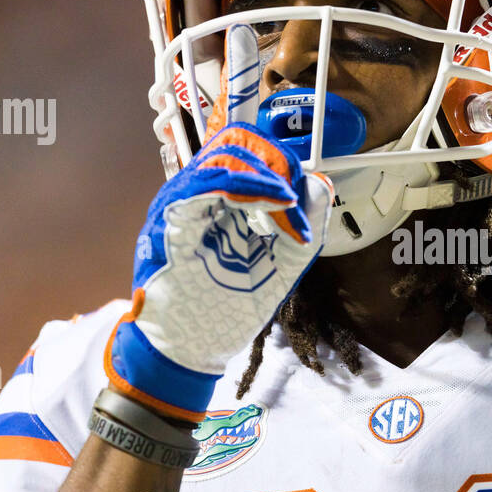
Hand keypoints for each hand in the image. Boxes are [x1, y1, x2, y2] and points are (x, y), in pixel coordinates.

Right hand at [105, 121, 331, 423]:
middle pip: (235, 140)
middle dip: (275, 159)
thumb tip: (320, 182)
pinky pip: (208, 181)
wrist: (190, 351)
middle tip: (295, 194)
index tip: (302, 192)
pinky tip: (276, 205)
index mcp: (221, 202)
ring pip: (224, 153)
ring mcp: (182, 203)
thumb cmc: (225, 311)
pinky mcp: (172, 219)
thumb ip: (301, 225)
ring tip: (288, 206)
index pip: (246, 150)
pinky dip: (250, 186)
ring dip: (268, 175)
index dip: (280, 159)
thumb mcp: (281, 264)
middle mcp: (199, 195)